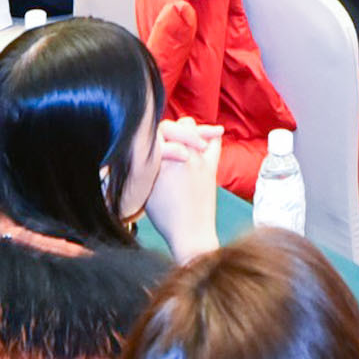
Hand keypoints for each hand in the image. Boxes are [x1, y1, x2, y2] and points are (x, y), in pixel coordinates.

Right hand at [146, 121, 225, 258]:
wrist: (190, 233)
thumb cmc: (166, 216)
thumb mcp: (146, 188)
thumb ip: (146, 165)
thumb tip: (145, 147)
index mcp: (159, 161)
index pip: (155, 131)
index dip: (153, 133)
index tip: (154, 142)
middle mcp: (179, 155)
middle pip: (173, 125)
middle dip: (171, 129)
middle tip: (170, 139)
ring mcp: (198, 159)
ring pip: (191, 127)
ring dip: (187, 130)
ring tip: (186, 138)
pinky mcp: (212, 165)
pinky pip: (213, 141)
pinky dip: (210, 135)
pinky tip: (208, 138)